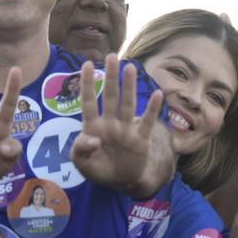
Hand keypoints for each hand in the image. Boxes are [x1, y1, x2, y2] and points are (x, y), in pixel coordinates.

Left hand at [70, 55, 164, 189]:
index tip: (87, 64)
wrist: (120, 181)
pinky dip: (152, 109)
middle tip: (111, 56)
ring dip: (129, 87)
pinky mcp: (140, 139)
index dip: (87, 85)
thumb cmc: (97, 168)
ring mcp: (126, 130)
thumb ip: (80, 150)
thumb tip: (93, 138)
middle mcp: (110, 123)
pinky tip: (157, 93)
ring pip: (127, 104)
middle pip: (110, 97)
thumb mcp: (82, 163)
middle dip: (111, 77)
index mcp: (93, 127)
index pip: (88, 102)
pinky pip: (146, 122)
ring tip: (130, 68)